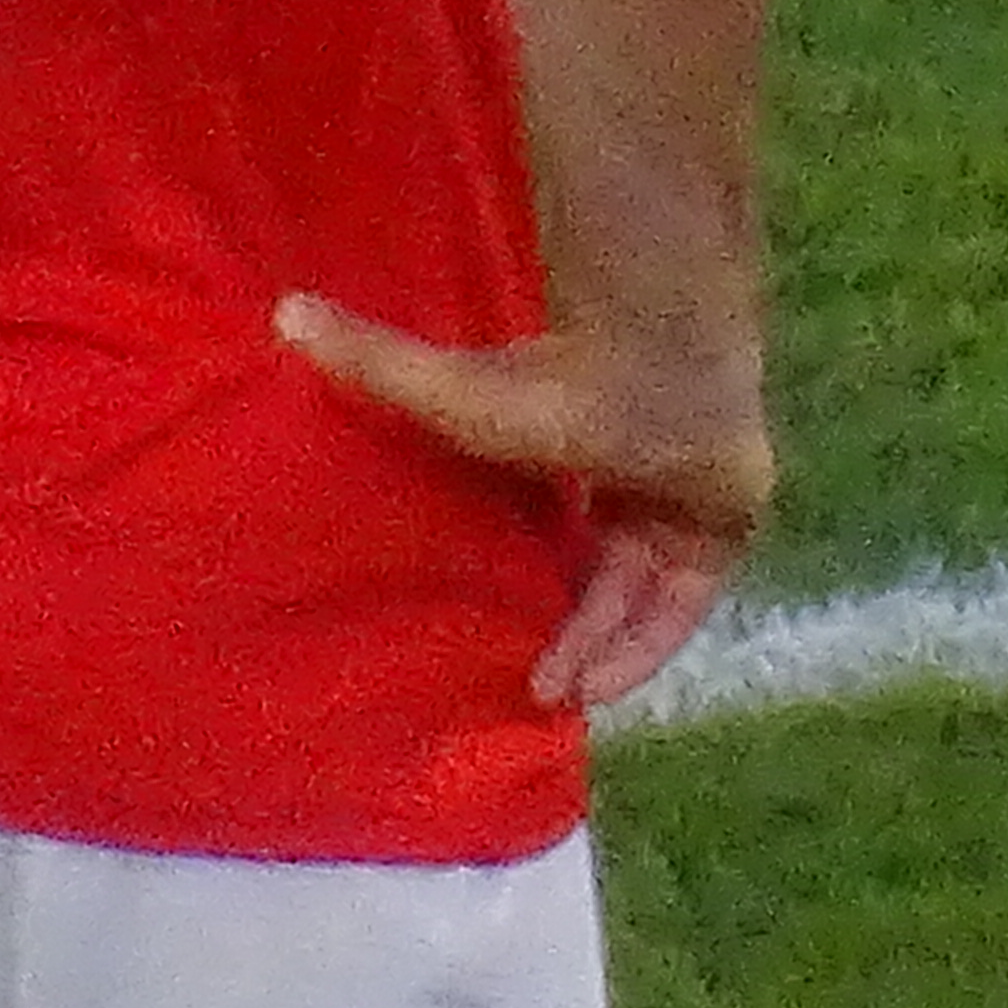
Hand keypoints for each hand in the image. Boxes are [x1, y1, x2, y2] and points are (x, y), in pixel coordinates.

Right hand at [274, 294, 770, 714]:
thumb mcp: (450, 390)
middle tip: (526, 686)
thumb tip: (282, 310)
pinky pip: (686, 603)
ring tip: (555, 697)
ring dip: (601, 645)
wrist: (659, 368)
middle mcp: (629, 476)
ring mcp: (682, 500)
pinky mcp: (725, 525)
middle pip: (599, 569)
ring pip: (640, 592)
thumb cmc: (552, 381)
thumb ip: (373, 360)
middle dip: (565, 628)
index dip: (528, 577)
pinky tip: (603, 688)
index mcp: (570, 443)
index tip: (490, 629)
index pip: (553, 520)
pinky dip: (647, 645)